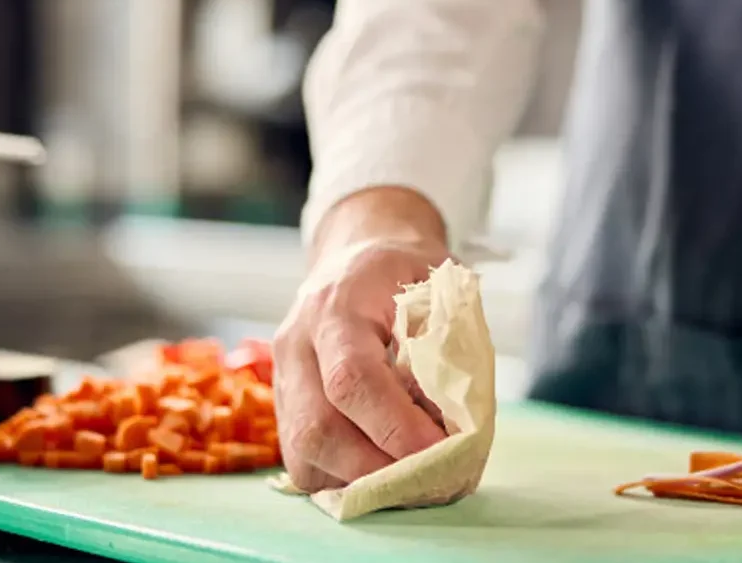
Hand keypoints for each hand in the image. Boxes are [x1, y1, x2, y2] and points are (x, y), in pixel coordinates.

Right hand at [273, 238, 450, 492]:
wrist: (353, 258)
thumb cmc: (402, 272)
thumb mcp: (437, 285)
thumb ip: (448, 342)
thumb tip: (459, 420)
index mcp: (336, 306)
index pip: (352, 378)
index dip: (396, 426)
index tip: (443, 452)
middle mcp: (296, 344)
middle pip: (316, 428)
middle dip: (379, 469)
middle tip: (433, 481)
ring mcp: (282, 379)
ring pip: (304, 454)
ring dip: (362, 482)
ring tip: (414, 482)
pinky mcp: (282, 407)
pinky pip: (303, 462)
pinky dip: (346, 480)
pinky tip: (385, 472)